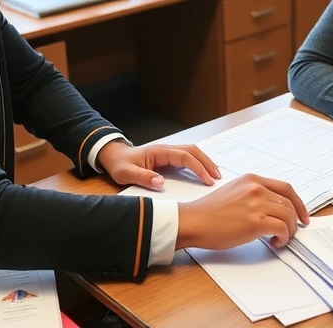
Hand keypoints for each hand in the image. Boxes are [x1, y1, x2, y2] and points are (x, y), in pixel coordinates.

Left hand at [97, 141, 220, 190]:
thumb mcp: (126, 173)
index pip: (185, 156)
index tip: (207, 180)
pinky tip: (204, 174)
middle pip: (193, 151)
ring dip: (205, 162)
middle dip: (207, 163)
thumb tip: (160, 182)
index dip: (198, 167)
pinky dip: (198, 164)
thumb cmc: (120, 164)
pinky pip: (188, 159)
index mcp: (159, 152)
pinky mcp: (168, 158)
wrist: (114, 157)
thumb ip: (142, 177)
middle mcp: (167, 149)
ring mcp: (168, 153)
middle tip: (218, 177)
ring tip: (215, 176)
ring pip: (192, 153)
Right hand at [176, 174, 308, 249]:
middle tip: (292, 232)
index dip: (298, 203)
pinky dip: (283, 238)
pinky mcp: (255, 222)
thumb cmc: (209, 212)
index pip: (286, 187)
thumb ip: (253, 194)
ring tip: (279, 239)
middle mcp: (256, 188)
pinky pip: (281, 229)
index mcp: (252, 179)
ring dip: (289, 231)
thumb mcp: (234, 192)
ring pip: (288, 217)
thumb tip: (272, 208)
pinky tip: (274, 242)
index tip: (303, 215)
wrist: (194, 221)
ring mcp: (256, 205)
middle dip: (295, 220)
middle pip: (290, 203)